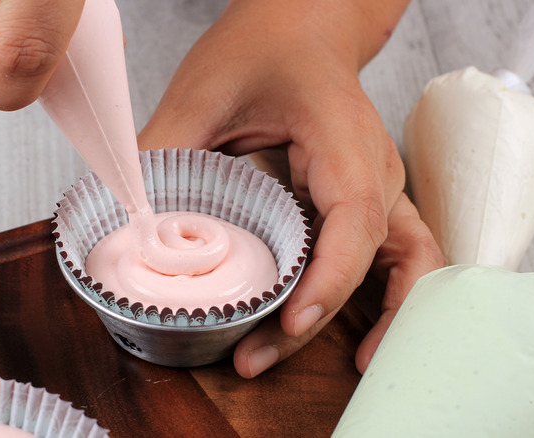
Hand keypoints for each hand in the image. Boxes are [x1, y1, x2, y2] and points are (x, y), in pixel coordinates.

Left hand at [138, 0, 442, 376]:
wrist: (301, 26)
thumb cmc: (265, 46)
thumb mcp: (203, 91)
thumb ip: (164, 151)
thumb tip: (127, 217)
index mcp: (342, 139)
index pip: (355, 221)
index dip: (329, 280)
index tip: (293, 321)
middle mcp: (374, 169)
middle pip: (373, 259)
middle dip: (320, 316)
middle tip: (257, 356)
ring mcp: (380, 187)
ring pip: (406, 266)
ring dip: (378, 319)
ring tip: (335, 361)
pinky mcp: (366, 201)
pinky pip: (397, 259)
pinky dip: (385, 301)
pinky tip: (356, 335)